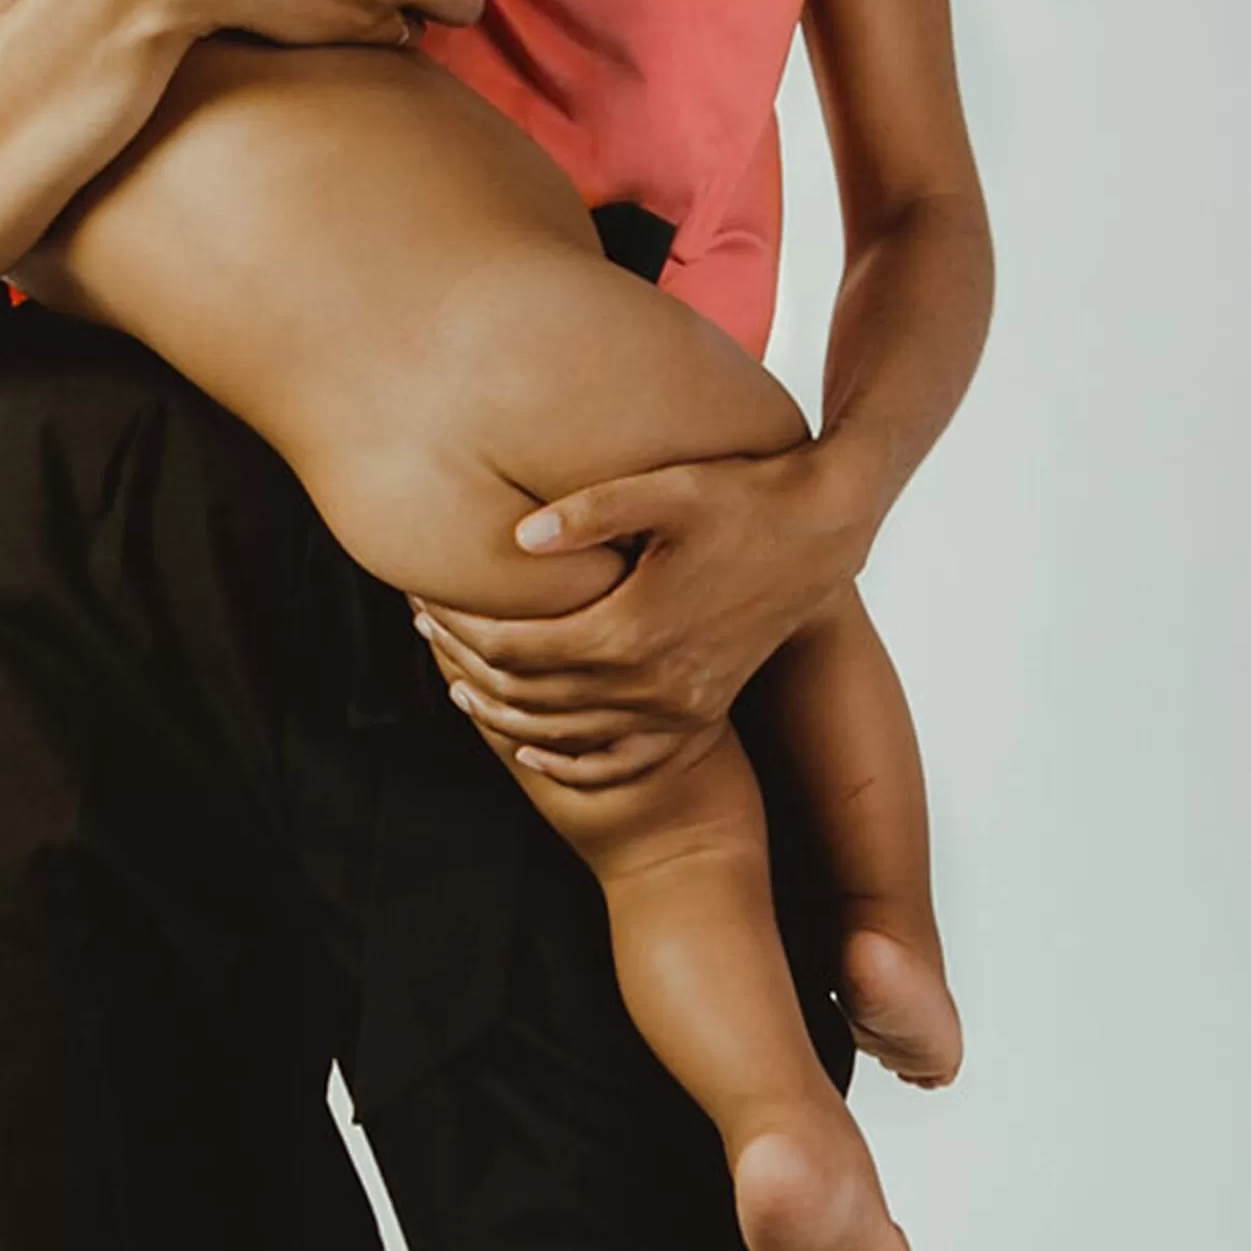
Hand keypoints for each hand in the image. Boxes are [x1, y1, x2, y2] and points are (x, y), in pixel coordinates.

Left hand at [407, 444, 878, 786]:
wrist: (823, 534)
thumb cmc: (743, 499)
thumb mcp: (667, 490)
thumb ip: (588, 512)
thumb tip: (515, 538)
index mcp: (632, 629)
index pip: (518, 648)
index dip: (462, 628)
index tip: (426, 603)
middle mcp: (653, 682)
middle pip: (532, 696)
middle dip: (470, 668)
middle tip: (427, 636)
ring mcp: (679, 706)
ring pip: (568, 734)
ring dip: (505, 715)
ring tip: (457, 685)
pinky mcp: (699, 711)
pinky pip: (622, 758)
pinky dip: (571, 760)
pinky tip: (531, 745)